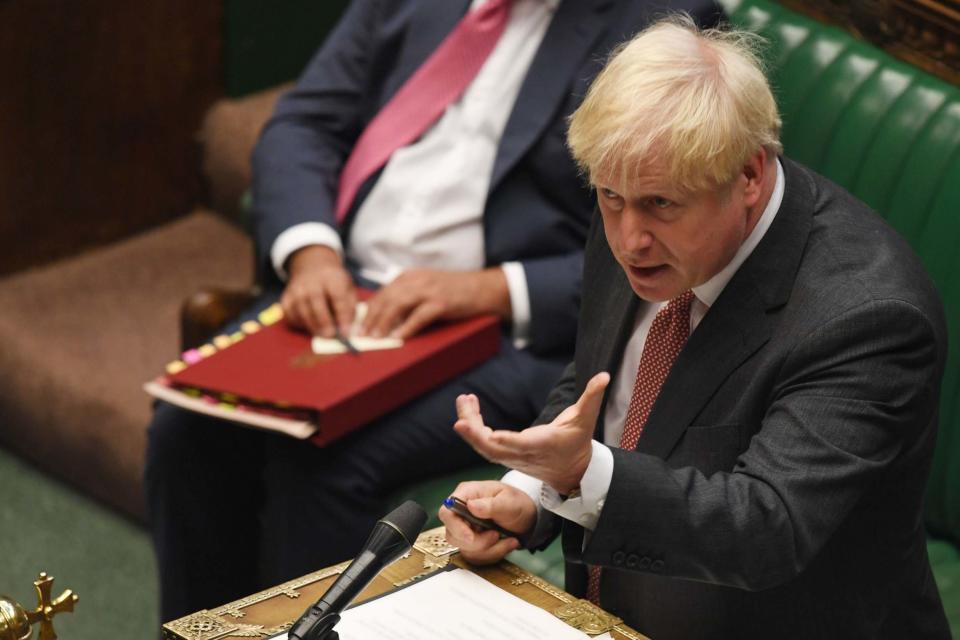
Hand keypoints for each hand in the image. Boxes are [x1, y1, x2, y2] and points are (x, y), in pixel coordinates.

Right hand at [282, 245, 355, 336]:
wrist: (312, 267)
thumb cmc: (334, 283)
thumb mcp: (348, 289)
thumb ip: (350, 308)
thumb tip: (348, 331)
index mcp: (332, 278)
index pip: (338, 297)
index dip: (343, 316)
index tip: (346, 332)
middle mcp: (311, 282)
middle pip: (317, 305)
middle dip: (325, 324)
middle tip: (331, 336)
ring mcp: (296, 290)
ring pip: (302, 313)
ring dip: (313, 327)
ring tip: (323, 334)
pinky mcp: (286, 298)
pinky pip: (290, 316)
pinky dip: (300, 325)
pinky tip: (310, 325)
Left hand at [361, 268, 509, 338]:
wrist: (481, 287)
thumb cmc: (453, 291)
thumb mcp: (426, 287)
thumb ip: (407, 297)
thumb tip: (385, 318)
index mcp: (409, 276)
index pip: (382, 293)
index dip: (368, 310)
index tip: (358, 325)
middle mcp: (416, 280)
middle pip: (386, 299)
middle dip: (371, 318)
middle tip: (361, 335)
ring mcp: (429, 290)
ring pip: (398, 305)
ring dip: (384, 322)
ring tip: (375, 337)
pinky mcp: (441, 302)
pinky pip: (419, 316)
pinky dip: (407, 327)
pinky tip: (399, 337)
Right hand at [438, 480, 536, 564]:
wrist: (528, 517)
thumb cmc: (517, 503)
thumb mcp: (509, 501)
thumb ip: (491, 505)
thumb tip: (471, 506)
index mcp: (467, 494)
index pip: (447, 512)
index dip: (455, 527)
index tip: (471, 537)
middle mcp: (462, 512)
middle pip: (453, 535)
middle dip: (477, 542)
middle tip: (497, 535)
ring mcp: (466, 529)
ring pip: (465, 549)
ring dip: (490, 550)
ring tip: (509, 540)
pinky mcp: (473, 543)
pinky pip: (476, 557)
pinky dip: (493, 554)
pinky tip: (506, 543)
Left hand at [454, 372, 610, 494]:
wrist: (571, 471)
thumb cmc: (577, 442)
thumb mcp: (586, 419)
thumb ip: (592, 397)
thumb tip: (604, 376)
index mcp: (543, 445)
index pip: (522, 445)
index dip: (506, 441)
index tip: (490, 434)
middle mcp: (524, 454)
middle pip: (495, 450)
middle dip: (476, 435)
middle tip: (461, 418)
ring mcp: (512, 457)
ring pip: (485, 447)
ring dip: (471, 426)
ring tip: (463, 401)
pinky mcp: (505, 455)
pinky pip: (484, 444)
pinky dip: (474, 428)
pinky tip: (468, 407)